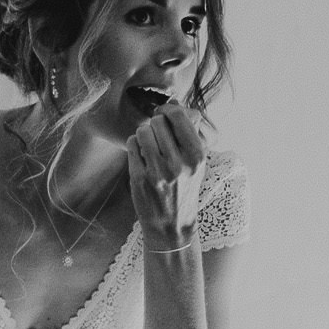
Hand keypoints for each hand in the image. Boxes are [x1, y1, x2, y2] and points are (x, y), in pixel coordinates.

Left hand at [127, 106, 207, 244]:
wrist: (172, 225)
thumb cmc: (184, 188)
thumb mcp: (197, 162)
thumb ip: (190, 131)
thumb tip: (177, 103)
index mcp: (197, 155)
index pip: (179, 115)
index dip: (169, 110)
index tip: (165, 115)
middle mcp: (179, 163)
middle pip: (158, 121)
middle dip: (155, 125)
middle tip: (157, 136)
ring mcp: (158, 171)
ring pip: (143, 131)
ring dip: (143, 135)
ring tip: (149, 147)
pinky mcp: (139, 178)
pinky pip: (132, 144)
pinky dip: (134, 146)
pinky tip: (141, 157)